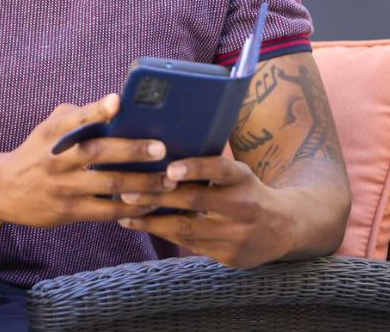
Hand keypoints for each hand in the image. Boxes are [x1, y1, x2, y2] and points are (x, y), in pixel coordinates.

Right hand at [0, 94, 178, 226]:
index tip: (118, 102)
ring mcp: (64, 186)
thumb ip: (77, 115)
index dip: (96, 110)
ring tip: (168, 179)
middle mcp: (58, 158)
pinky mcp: (70, 211)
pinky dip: (131, 207)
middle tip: (162, 149)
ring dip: (142, 182)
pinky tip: (151, 203)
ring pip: (109, 183)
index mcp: (53, 132)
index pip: (75, 118)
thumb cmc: (37, 151)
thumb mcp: (48, 127)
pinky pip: (107, 210)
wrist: (4, 189)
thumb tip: (114, 107)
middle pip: (99, 153)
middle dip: (133, 150)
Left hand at [116, 155, 295, 267]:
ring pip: (188, 229)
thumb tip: (158, 152)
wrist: (284, 227)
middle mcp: (244, 206)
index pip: (219, 169)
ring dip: (152, 221)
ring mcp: (238, 235)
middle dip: (157, 197)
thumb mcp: (235, 172)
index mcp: (243, 178)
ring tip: (124, 213)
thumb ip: (207, 166)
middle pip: (196, 201)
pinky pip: (191, 246)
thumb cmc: (245, 189)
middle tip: (126, 191)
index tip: (169, 170)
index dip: (195, 168)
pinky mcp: (230, 257)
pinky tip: (142, 226)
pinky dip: (164, 235)